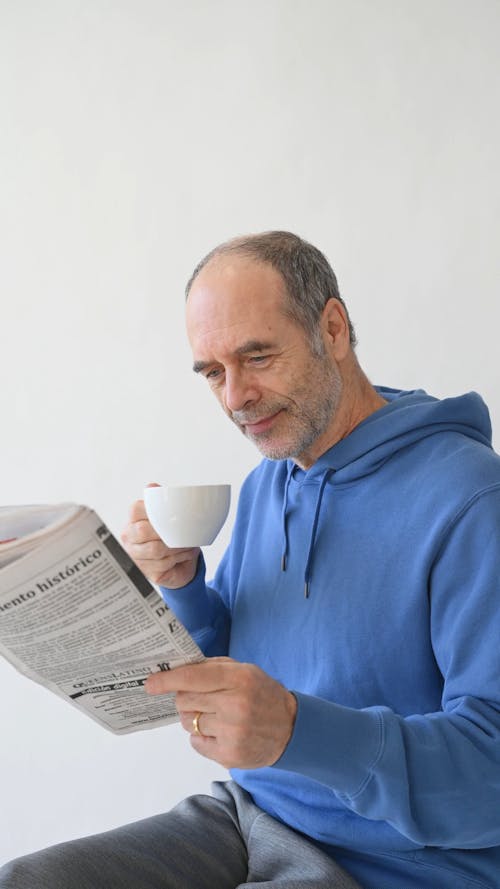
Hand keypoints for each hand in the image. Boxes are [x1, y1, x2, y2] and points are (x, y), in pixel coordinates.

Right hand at [121, 487, 199, 587]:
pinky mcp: (144, 572)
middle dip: (166, 531)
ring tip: (187, 544)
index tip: (169, 514)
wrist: (180, 564)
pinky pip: (162, 564)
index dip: (152, 511)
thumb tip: (152, 487)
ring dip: (177, 546)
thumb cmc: (172, 536)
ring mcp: (134, 556)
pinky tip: (184, 555)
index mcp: (133, 520)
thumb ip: (161, 501)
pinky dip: (179, 558)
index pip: (136, 510)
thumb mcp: (169, 517)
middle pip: (142, 530)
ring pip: (155, 549)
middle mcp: (129, 537)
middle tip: (182, 531)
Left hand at [145, 657, 296, 768]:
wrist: (291, 730)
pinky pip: (195, 742)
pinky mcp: (229, 756)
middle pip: (184, 700)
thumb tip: (177, 668)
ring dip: (195, 718)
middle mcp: (235, 705)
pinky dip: (202, 736)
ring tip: (216, 716)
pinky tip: (220, 732)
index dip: (168, 679)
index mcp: (240, 679)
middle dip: (185, 698)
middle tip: (201, 699)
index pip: (193, 677)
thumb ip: (213, 667)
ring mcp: (232, 733)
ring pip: (188, 722)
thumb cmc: (263, 695)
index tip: (150, 682)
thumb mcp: (245, 671)